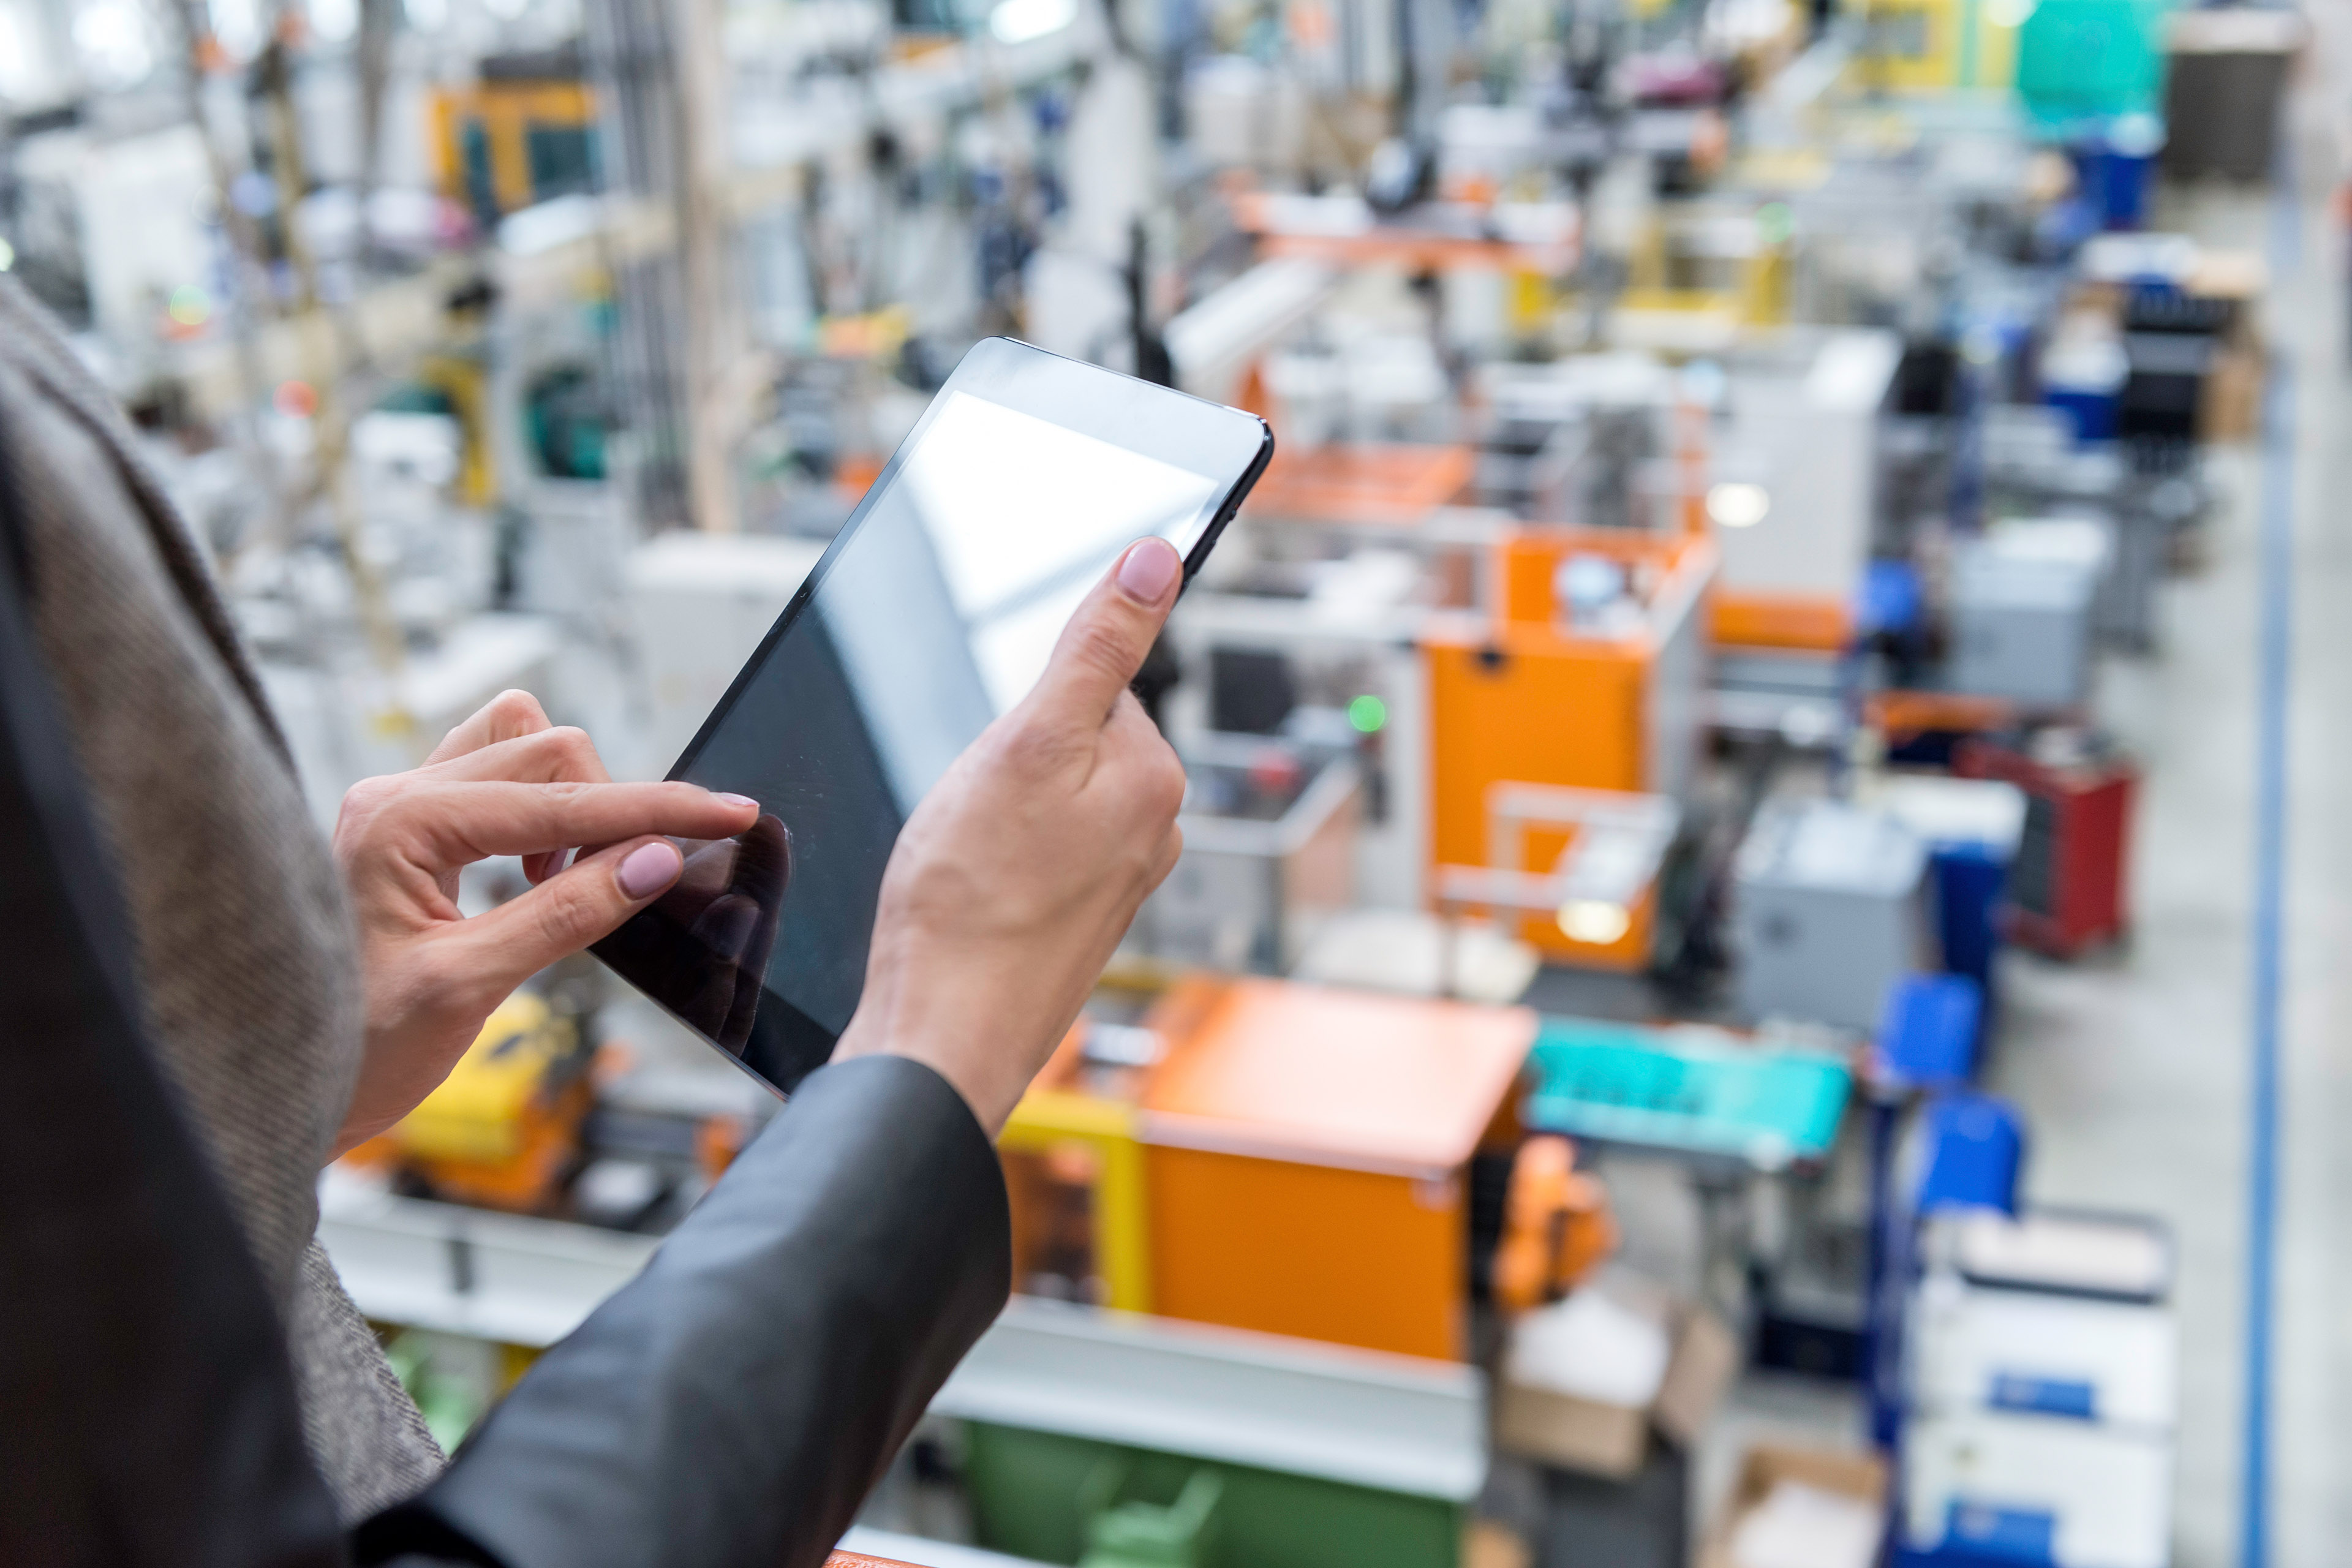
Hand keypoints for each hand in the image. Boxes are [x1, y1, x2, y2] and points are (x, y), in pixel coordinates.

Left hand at [329, 691, 759, 1157]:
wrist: (279, 1084)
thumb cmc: (356, 1048)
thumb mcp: (470, 988)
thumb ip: (568, 914)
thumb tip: (657, 860)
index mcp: (400, 823)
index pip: (561, 799)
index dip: (658, 808)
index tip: (731, 812)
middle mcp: (395, 794)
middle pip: (548, 750)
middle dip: (613, 808)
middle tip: (633, 883)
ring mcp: (399, 805)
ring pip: (522, 745)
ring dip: (572, 800)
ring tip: (568, 881)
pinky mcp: (410, 827)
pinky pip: (496, 777)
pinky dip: (542, 811)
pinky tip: (539, 875)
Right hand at [833, 537, 1189, 1133]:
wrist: (941, 1036)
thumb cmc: (968, 901)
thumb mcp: (1027, 741)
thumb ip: (1097, 646)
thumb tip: (1158, 558)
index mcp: (1156, 777)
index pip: (1091, 684)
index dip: (1023, 709)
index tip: (994, 757)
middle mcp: (1154, 829)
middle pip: (1067, 739)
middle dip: (1009, 758)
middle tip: (972, 815)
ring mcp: (1118, 881)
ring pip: (1043, 798)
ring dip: (995, 811)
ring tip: (967, 859)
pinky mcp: (1078, 920)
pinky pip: (1031, 852)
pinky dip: (992, 859)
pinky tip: (969, 893)